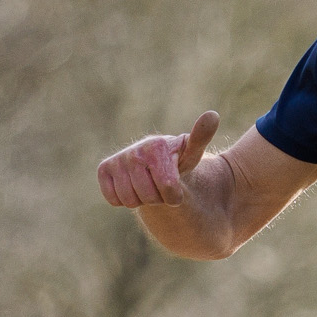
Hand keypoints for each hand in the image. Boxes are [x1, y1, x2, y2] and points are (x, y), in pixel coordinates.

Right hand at [98, 111, 218, 208]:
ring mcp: (117, 159)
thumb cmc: (176, 159)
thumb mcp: (191, 152)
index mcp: (156, 147)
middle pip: (149, 197)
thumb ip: (201, 137)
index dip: (173, 196)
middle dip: (158, 198)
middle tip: (159, 184)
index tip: (175, 186)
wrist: (154, 161)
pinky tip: (131, 186)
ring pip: (130, 200)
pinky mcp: (104, 169)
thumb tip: (213, 115)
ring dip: (141, 200)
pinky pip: (114, 199)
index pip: (168, 188)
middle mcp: (134, 151)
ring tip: (147, 184)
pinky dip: (123, 199)